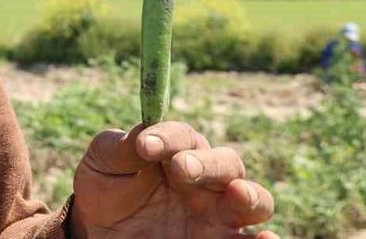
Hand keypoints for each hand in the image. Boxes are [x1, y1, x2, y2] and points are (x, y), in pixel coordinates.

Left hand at [68, 121, 276, 238]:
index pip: (183, 136)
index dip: (168, 137)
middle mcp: (205, 180)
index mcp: (178, 151)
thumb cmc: (105, 187)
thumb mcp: (102, 162)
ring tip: (238, 193)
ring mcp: (216, 215)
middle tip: (181, 167)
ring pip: (254, 201)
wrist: (99, 230)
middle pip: (226, 164)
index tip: (144, 146)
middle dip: (207, 163)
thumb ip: (120, 147)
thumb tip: (143, 136)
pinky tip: (265, 238)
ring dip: (250, 196)